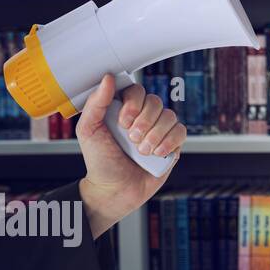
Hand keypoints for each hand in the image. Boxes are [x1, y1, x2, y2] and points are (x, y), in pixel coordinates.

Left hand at [76, 75, 184, 238]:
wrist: (114, 190)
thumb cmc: (100, 162)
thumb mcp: (88, 131)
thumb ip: (96, 103)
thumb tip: (108, 79)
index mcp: (123, 110)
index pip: (137, 91)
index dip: (134, 103)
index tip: (123, 121)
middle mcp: (143, 118)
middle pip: (156, 102)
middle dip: (144, 122)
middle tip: (131, 138)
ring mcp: (159, 131)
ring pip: (170, 117)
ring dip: (155, 135)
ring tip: (141, 150)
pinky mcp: (172, 145)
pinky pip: (181, 132)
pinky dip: (169, 142)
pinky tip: (156, 153)